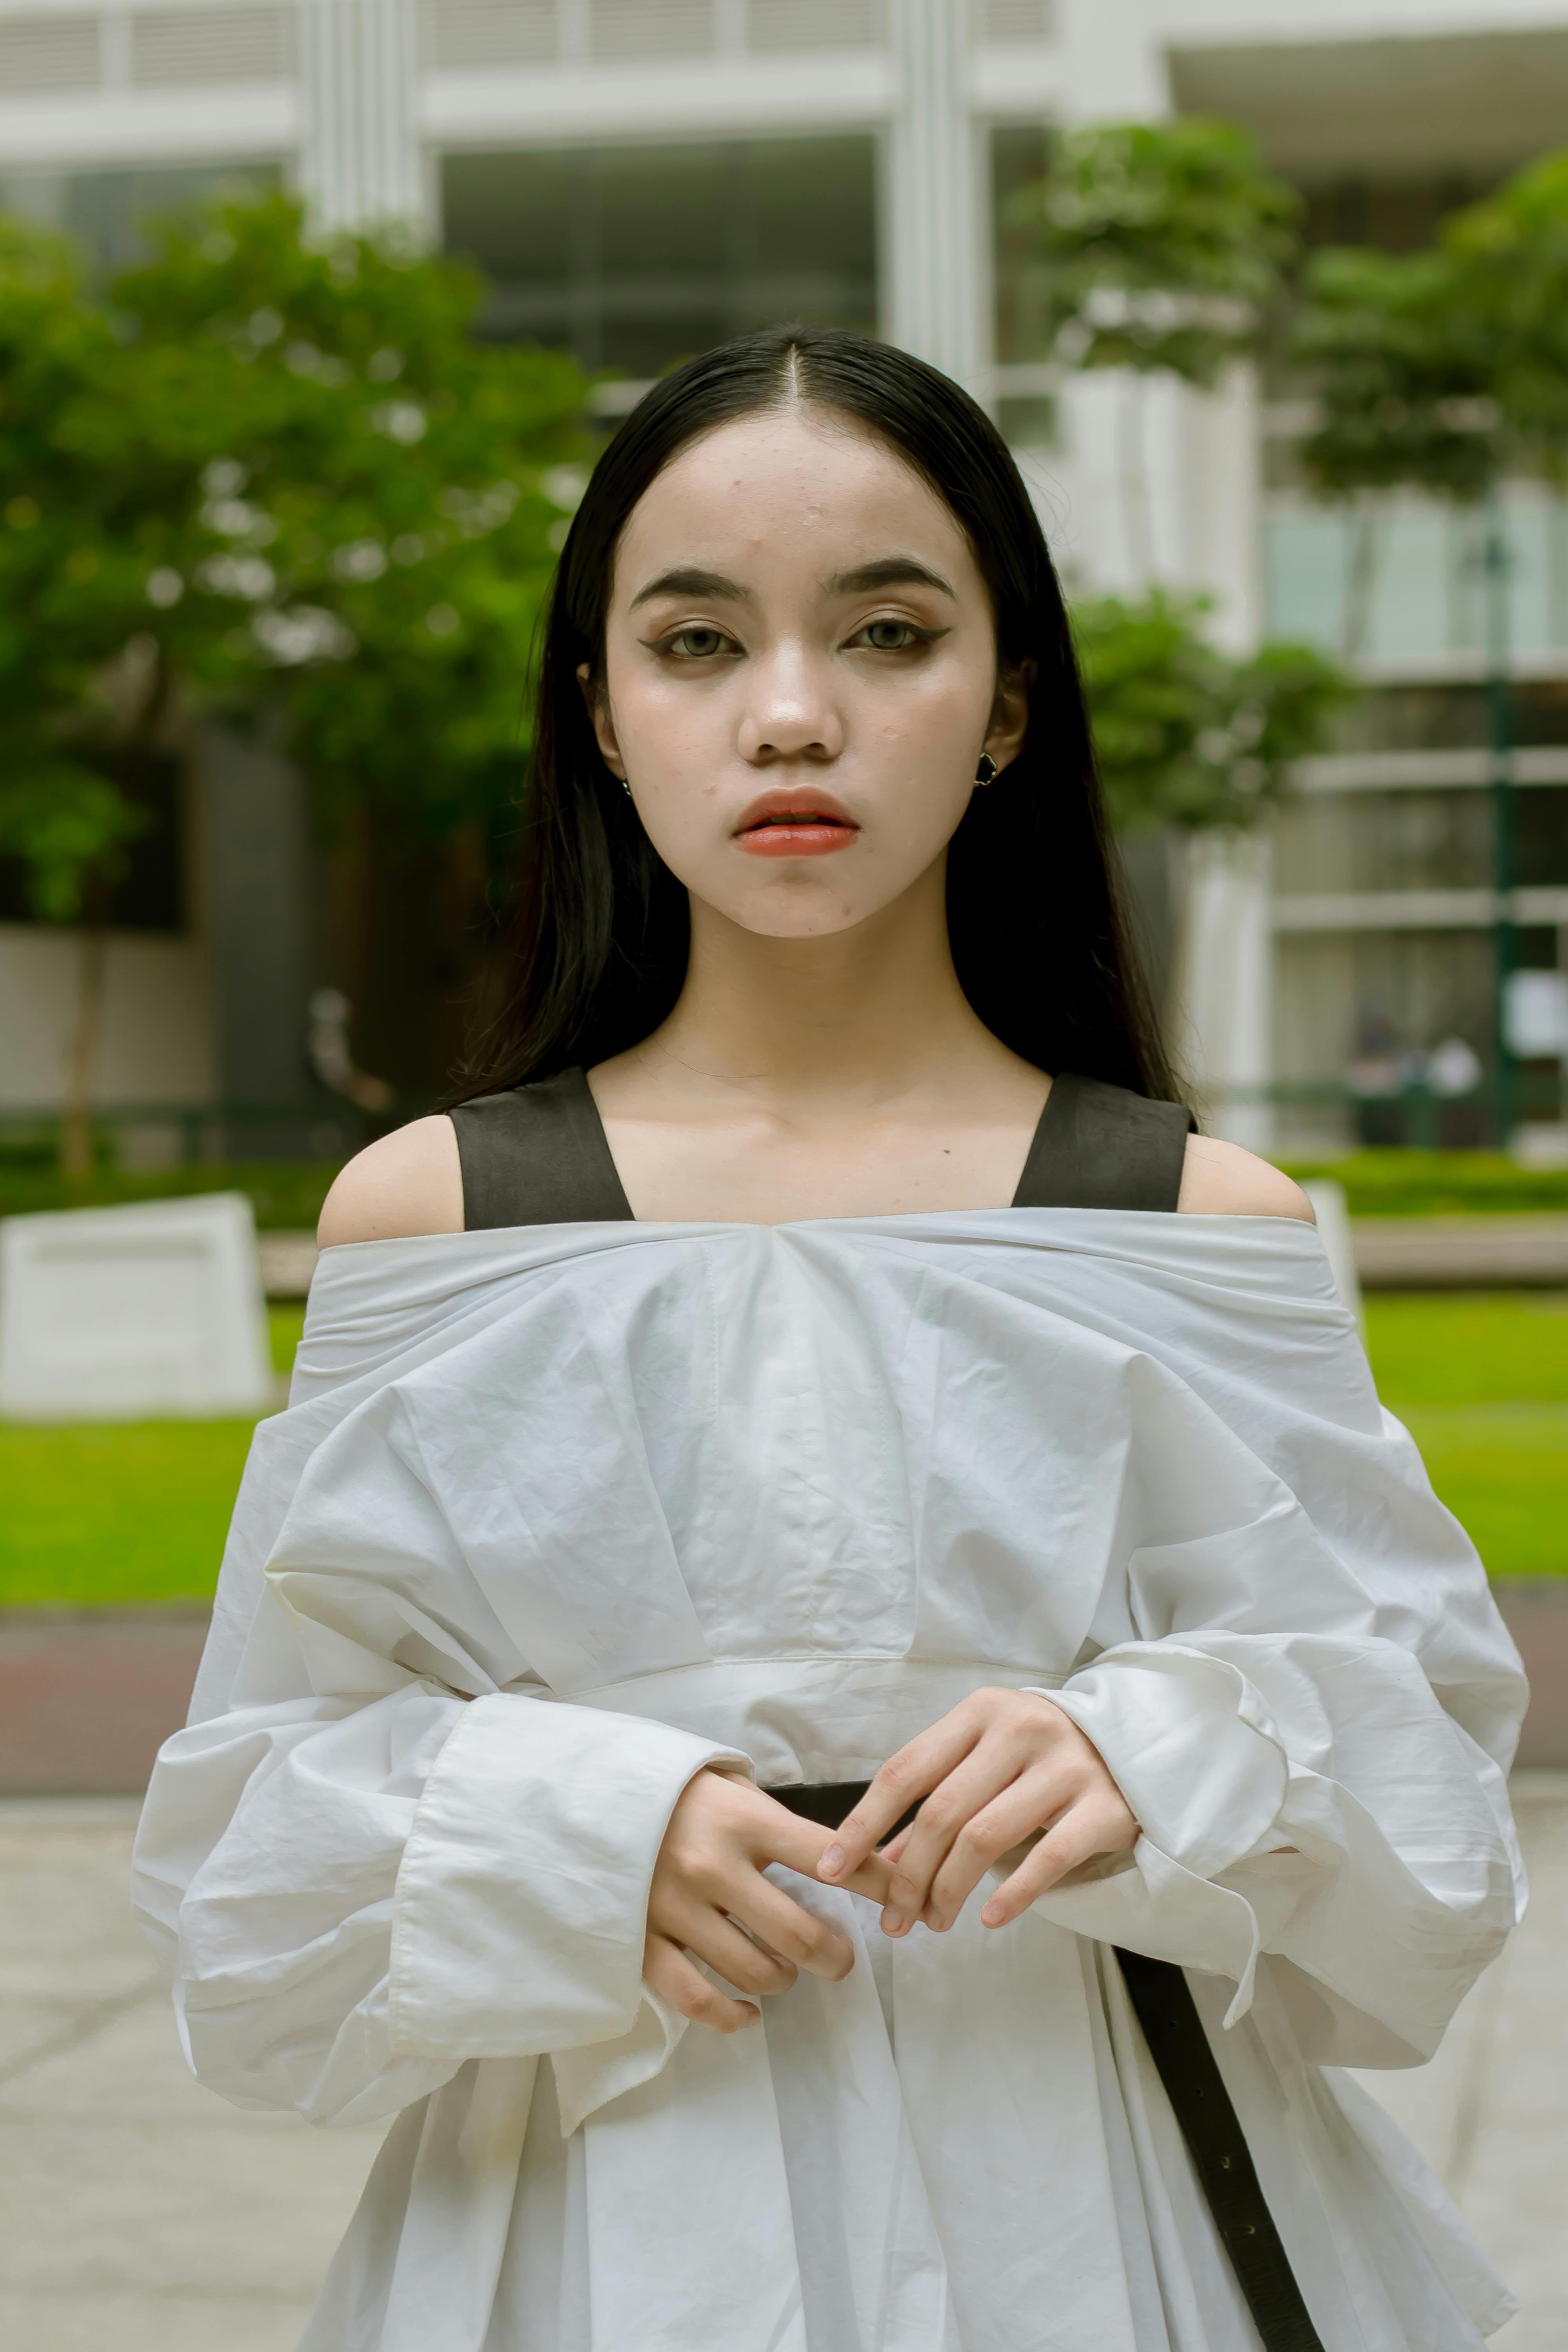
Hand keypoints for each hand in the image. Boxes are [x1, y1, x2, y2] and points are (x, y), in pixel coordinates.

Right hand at [644, 1770, 895, 2033]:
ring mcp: (676, 1908)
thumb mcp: (733, 1791)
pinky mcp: (643, 1942)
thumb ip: (779, 1827)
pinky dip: (731, 2015)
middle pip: (798, 1934)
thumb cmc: (677, 1794)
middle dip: (834, 1956)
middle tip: (841, 1959)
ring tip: (785, 1970)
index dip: (878, 1883)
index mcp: (743, 1820)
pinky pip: (696, 1998)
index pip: (829, 1857)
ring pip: (753, 1971)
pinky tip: (747, 2014)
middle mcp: (713, 1865)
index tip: (905, 1900)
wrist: (592, 1795)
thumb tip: (842, 1861)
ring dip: (782, 1979)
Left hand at [816, 1688, 1137, 1935]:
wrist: (1133, 1744)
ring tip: (935, 1922)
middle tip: (895, 1920)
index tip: (833, 1869)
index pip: (906, 1770)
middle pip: (943, 1812)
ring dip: (949, 1890)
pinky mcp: (1104, 1806)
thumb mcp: (982, 1762)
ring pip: (986, 1837)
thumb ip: (933, 1806)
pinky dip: (1013, 1895)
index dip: (864, 1824)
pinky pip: (1048, 1858)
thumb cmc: (1037, 1758)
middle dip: (908, 1875)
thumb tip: (876, 1864)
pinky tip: (990, 1919)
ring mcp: (1066, 1766)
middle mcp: (1021, 1729)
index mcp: (979, 1712)